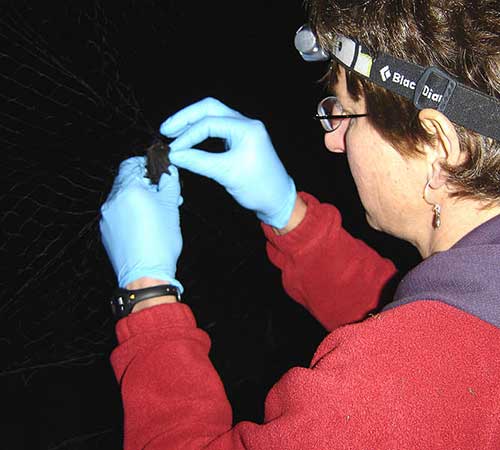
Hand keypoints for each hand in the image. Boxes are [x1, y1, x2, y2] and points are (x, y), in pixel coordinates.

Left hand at [99, 157, 182, 290]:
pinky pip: (118, 215)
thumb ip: (170, 184)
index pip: (130, 164)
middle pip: (126, 181)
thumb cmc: (160, 241)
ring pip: (122, 199)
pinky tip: (145, 225)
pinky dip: (130, 214)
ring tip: (156, 211)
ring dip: (138, 199)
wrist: (145, 274)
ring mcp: (107, 217)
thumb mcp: (171, 207)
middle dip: (145, 184)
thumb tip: (169, 173)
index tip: (157, 170)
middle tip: (162, 193)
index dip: (145, 165)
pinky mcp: (106, 232)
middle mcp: (112, 201)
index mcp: (128, 190)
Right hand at [160, 97, 296, 228]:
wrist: (278, 200)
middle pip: (209, 108)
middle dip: (186, 118)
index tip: (172, 151)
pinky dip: (201, 132)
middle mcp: (246, 123)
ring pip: (213, 116)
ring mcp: (243, 130)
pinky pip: (217, 128)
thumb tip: (173, 155)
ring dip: (192, 123)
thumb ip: (198, 162)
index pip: (208, 123)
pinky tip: (188, 140)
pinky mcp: (240, 139)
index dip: (187, 136)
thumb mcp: (227, 174)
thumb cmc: (259, 187)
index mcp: (246, 128)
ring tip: (172, 134)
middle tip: (166, 130)